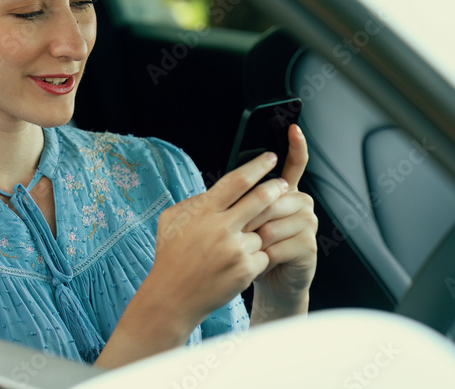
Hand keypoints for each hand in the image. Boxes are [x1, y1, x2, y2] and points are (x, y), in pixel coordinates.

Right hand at [146, 151, 289, 331]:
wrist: (173, 296)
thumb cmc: (171, 256)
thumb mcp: (171, 220)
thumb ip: (195, 202)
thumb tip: (216, 190)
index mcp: (204, 211)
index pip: (238, 180)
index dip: (258, 166)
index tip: (270, 157)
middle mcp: (221, 227)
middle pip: (260, 198)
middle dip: (276, 188)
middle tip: (284, 184)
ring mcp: (235, 249)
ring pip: (263, 230)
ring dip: (259, 233)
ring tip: (240, 243)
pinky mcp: (246, 269)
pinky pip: (263, 255)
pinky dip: (256, 257)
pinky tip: (238, 264)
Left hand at [247, 124, 316, 319]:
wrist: (268, 283)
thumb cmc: (251, 250)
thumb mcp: (243, 222)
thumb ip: (239, 201)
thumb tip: (222, 188)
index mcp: (284, 193)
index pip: (295, 164)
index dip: (296, 146)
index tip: (293, 128)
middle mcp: (300, 203)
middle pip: (273, 197)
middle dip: (250, 216)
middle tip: (240, 232)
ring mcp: (307, 224)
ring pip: (272, 221)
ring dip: (254, 238)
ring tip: (250, 249)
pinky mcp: (308, 246)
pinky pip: (278, 244)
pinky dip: (263, 255)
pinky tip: (261, 261)